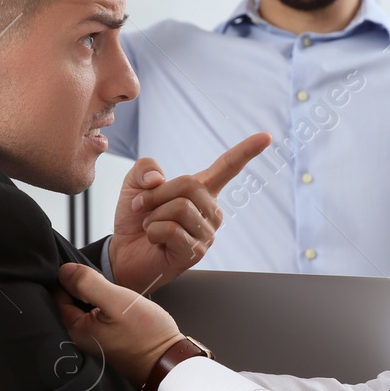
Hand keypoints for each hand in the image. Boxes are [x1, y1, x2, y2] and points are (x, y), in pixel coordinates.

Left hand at [57, 262, 183, 388]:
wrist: (169, 359)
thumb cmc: (147, 335)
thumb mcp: (117, 301)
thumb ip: (88, 283)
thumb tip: (63, 270)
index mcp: (74, 331)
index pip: (58, 295)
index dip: (72, 278)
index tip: (90, 275)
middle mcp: (78, 338)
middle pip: (69, 301)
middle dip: (84, 288)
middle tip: (106, 287)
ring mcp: (92, 340)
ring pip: (84, 307)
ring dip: (96, 297)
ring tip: (115, 298)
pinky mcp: (104, 340)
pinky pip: (96, 316)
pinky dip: (104, 308)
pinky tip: (119, 309)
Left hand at [106, 132, 272, 293]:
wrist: (122, 253)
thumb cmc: (136, 218)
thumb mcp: (135, 184)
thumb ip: (145, 169)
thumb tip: (158, 179)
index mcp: (202, 190)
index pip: (228, 166)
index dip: (247, 150)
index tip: (266, 137)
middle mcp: (211, 210)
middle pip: (190, 184)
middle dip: (157, 193)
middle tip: (142, 206)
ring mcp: (207, 233)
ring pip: (181, 207)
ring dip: (153, 215)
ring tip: (151, 225)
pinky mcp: (197, 252)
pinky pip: (171, 229)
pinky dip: (153, 231)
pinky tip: (154, 240)